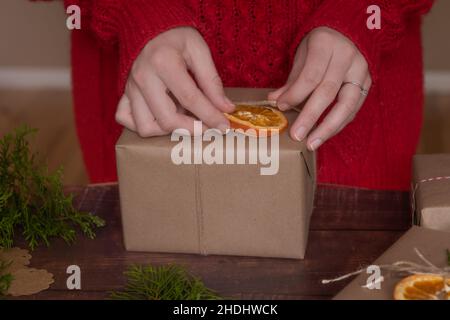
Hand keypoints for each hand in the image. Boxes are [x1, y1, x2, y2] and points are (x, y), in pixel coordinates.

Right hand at [115, 27, 233, 136]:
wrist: (149, 27)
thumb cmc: (176, 38)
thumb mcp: (199, 50)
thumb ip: (212, 81)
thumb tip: (225, 109)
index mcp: (164, 62)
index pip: (190, 99)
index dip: (210, 116)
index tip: (223, 127)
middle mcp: (143, 78)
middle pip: (167, 119)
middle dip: (191, 129)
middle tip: (206, 127)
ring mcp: (131, 88)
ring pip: (145, 127)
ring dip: (167, 130)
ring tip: (182, 118)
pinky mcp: (124, 94)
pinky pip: (126, 119)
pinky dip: (144, 125)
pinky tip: (160, 118)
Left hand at [269, 27, 371, 150]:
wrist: (347, 32)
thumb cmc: (319, 46)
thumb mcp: (302, 56)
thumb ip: (291, 80)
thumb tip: (274, 102)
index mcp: (325, 45)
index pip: (310, 76)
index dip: (295, 95)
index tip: (281, 108)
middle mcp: (346, 57)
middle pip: (328, 92)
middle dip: (310, 116)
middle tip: (296, 136)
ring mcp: (360, 71)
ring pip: (347, 104)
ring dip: (328, 127)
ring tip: (312, 143)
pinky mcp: (368, 83)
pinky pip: (353, 109)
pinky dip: (338, 124)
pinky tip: (323, 135)